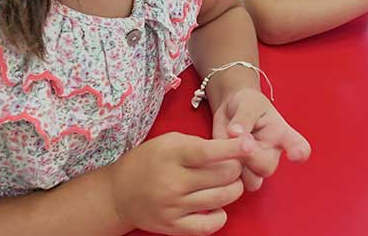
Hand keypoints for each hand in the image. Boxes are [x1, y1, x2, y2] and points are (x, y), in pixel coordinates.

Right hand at [108, 131, 255, 234]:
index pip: (208, 152)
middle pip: (222, 175)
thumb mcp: (168, 141)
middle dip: (236, 168)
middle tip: (235, 164)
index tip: (249, 144)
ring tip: (230, 183)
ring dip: (234, 189)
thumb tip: (231, 149)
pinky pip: (209, 225)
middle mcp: (172, 181)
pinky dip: (221, 215)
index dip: (233, 148)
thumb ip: (197, 144)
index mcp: (171, 155)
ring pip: (221, 199)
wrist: (118, 193)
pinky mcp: (173, 226)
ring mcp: (173, 206)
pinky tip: (218, 205)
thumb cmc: (148, 161)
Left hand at [212, 88, 311, 192]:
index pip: (297, 146)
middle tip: (240, 137)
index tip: (296, 154)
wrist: (231, 108)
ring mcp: (253, 165)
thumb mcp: (247, 104)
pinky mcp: (237, 171)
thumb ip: (243, 118)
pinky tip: (220, 153)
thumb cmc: (246, 104)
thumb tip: (235, 133)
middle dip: (251, 156)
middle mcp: (271, 153)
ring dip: (238, 167)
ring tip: (230, 145)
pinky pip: (232, 181)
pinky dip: (223, 171)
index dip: (299, 152)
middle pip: (266, 167)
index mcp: (281, 134)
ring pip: (251, 181)